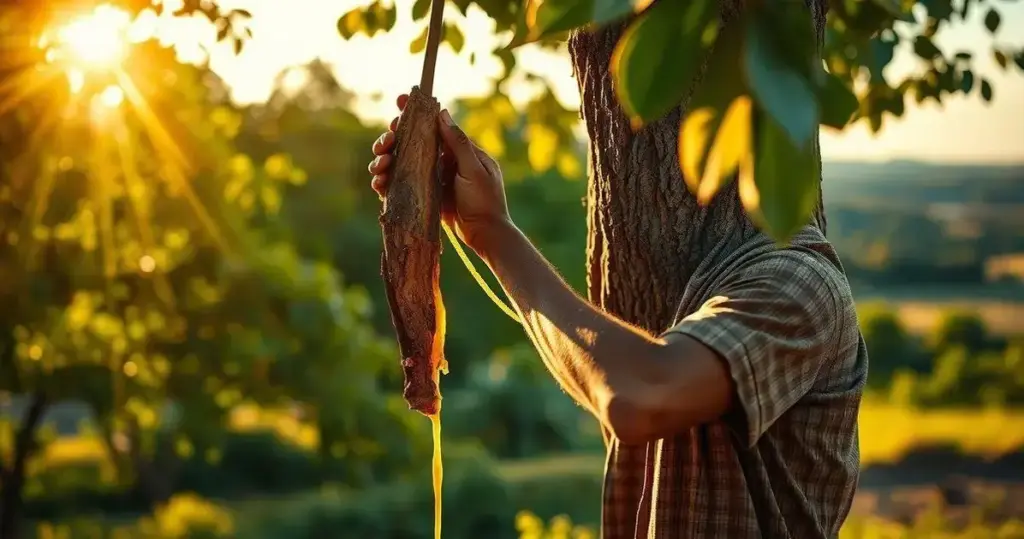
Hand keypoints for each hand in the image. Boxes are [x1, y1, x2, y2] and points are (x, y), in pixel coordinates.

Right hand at [369, 93, 511, 252]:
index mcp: (456, 150)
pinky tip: (379, 184)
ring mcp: (429, 179)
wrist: (485, 234)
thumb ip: (458, 143)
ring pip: (399, 163)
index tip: (399, 100)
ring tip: (378, 166)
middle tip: (385, 143)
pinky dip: (386, 182)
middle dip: (390, 140)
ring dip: (384, 161)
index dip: (414, 113)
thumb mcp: (474, 170)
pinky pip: (399, 184)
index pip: (432, 126)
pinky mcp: (421, 196)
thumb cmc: (485, 201)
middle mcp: (440, 161)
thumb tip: (442, 113)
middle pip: (408, 143)